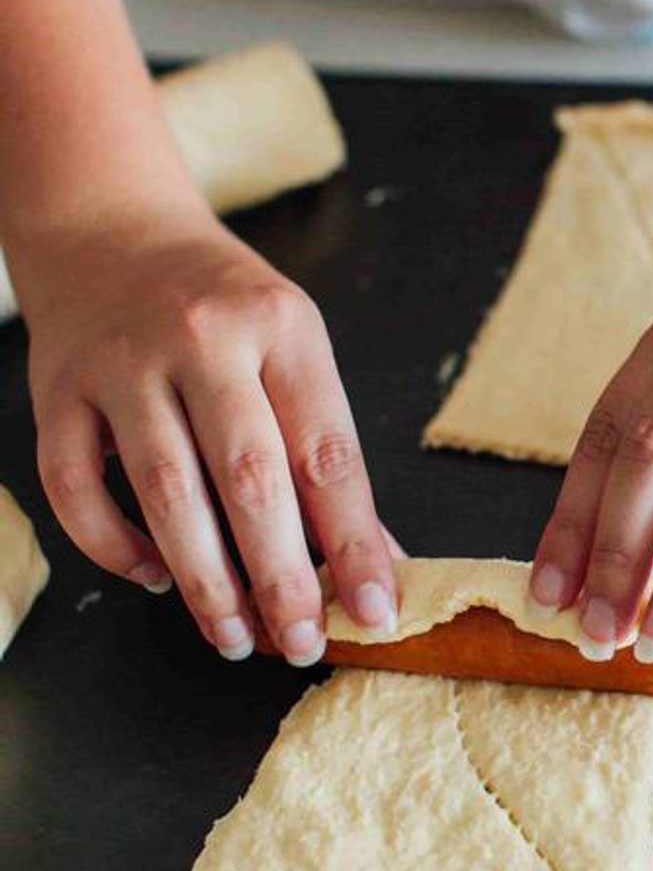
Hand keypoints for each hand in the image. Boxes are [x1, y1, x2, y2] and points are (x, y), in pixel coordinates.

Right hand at [16, 209, 397, 664]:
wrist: (112, 227)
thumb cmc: (224, 306)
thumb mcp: (293, 352)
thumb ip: (325, 451)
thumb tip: (373, 558)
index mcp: (281, 328)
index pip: (327, 454)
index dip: (355, 541)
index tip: (374, 608)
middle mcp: (203, 339)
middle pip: (250, 480)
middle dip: (282, 577)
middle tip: (302, 643)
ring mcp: (123, 363)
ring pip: (167, 491)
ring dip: (206, 579)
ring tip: (237, 635)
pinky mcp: (59, 389)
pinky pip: (77, 487)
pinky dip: (116, 546)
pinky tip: (156, 578)